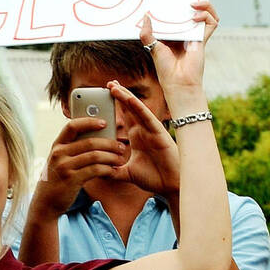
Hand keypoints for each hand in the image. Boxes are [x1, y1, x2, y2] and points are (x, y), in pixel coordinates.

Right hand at [36, 117, 127, 213]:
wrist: (45, 203)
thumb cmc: (57, 180)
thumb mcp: (59, 161)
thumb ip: (71, 150)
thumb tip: (96, 139)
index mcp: (57, 146)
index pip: (73, 126)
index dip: (89, 122)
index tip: (104, 123)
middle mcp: (59, 154)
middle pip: (89, 142)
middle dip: (109, 144)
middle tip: (121, 147)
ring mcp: (64, 167)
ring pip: (95, 156)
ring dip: (111, 157)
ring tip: (119, 159)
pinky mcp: (72, 180)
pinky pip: (95, 170)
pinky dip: (107, 169)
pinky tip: (112, 171)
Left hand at [106, 81, 179, 195]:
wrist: (171, 185)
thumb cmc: (155, 178)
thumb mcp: (128, 173)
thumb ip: (114, 171)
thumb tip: (99, 173)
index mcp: (137, 137)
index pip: (124, 117)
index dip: (115, 106)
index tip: (104, 96)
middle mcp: (143, 130)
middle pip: (129, 108)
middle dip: (119, 95)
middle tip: (108, 83)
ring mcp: (151, 130)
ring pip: (136, 109)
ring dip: (125, 96)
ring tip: (114, 86)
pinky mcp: (158, 133)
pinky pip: (147, 117)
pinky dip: (138, 107)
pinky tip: (129, 98)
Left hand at [140, 2, 217, 97]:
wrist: (178, 83)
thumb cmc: (165, 69)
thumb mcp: (152, 47)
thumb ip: (147, 33)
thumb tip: (145, 16)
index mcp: (175, 35)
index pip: (179, 16)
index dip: (179, 5)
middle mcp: (187, 34)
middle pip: (195, 12)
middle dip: (194, 0)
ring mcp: (197, 36)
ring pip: (208, 14)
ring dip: (205, 5)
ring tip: (193, 2)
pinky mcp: (204, 40)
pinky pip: (212, 23)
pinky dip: (207, 15)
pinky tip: (195, 16)